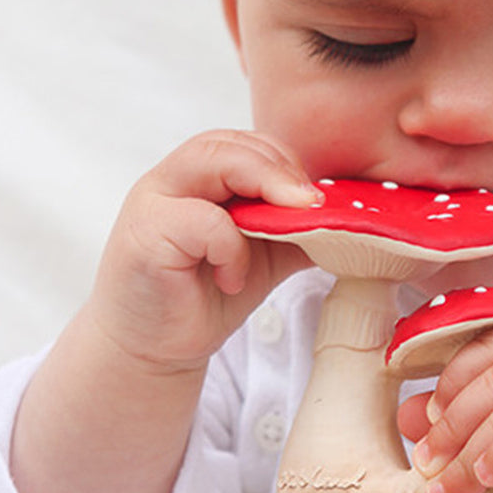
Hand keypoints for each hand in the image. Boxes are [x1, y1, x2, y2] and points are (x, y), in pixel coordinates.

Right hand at [87, 129, 319, 370]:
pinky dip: (232, 250)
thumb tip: (347, 221)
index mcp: (200, 177)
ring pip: (215, 161)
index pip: (247, 144)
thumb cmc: (207, 297)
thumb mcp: (263, 257)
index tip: (318, 200)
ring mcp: (153, 200)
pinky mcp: (145, 234)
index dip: (287, 164)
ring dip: (264, 190)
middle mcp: (173, 179)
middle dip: (281, 171)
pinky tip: (231, 279)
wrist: (158, 348)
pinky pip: (205, 222)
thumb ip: (294, 231)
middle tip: (314, 205)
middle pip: (231, 143)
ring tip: (289, 227)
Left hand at [398, 326, 492, 492]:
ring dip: (464, 456)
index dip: (452, 378)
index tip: (428, 418)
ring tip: (445, 492)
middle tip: (426, 463)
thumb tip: (405, 413)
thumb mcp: (489, 448)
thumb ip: (452, 425)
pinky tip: (486, 481)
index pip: (492, 343)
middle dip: (450, 423)